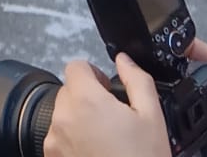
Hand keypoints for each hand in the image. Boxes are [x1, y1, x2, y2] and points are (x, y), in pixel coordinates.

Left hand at [41, 55, 168, 156]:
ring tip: (107, 141)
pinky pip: (59, 139)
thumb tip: (125, 60)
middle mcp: (63, 117)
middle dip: (89, 98)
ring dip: (80, 120)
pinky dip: (74, 141)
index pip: (76, 66)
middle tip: (114, 119)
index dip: (94, 74)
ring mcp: (55, 141)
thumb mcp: (152, 117)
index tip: (108, 90)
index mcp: (85, 99)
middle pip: (69, 91)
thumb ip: (137, 80)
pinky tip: (97, 154)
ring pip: (63, 115)